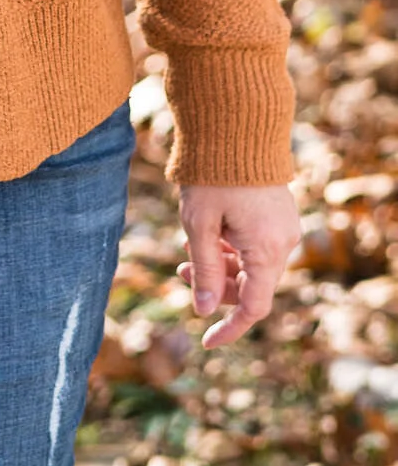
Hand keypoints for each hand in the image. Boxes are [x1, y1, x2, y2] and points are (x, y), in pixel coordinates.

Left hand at [176, 184, 300, 346]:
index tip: (207, 341)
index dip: (230, 328)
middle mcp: (283, 243)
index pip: (253, 307)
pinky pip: (256, 245)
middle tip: (180, 270)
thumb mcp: (198, 224)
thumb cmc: (213, 174)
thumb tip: (202, 309)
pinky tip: (208, 233)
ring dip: (220, 264)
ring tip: (187, 248)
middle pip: (250, 285)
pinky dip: (231, 247)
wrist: (237, 125)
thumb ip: (203, 269)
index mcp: (266, 250)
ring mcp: (284, 227)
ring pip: (252, 265)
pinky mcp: (278, 213)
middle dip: (215, 285)